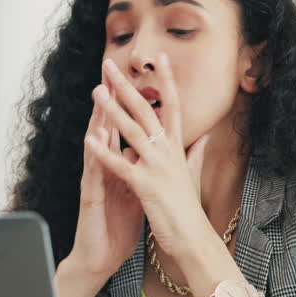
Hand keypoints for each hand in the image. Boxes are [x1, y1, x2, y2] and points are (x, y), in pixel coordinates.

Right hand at [66, 76, 144, 280]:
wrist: (101, 257)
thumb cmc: (117, 226)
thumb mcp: (140, 193)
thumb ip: (149, 170)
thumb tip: (160, 151)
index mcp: (122, 165)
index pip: (127, 129)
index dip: (133, 105)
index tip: (142, 79)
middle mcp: (107, 167)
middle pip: (109, 128)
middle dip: (112, 99)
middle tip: (112, 71)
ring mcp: (97, 180)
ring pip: (97, 144)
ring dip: (98, 120)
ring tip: (100, 95)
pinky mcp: (91, 197)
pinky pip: (93, 173)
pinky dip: (94, 155)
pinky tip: (92, 138)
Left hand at [84, 55, 211, 261]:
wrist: (193, 239)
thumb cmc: (190, 210)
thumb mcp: (193, 176)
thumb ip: (196, 153)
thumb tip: (205, 135)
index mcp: (177, 148)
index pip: (173, 106)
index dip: (167, 81)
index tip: (160, 58)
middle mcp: (168, 152)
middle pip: (146, 111)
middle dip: (126, 86)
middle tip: (110, 65)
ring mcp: (157, 167)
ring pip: (132, 131)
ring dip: (112, 110)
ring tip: (96, 92)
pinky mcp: (146, 186)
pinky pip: (121, 165)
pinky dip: (105, 152)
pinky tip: (90, 140)